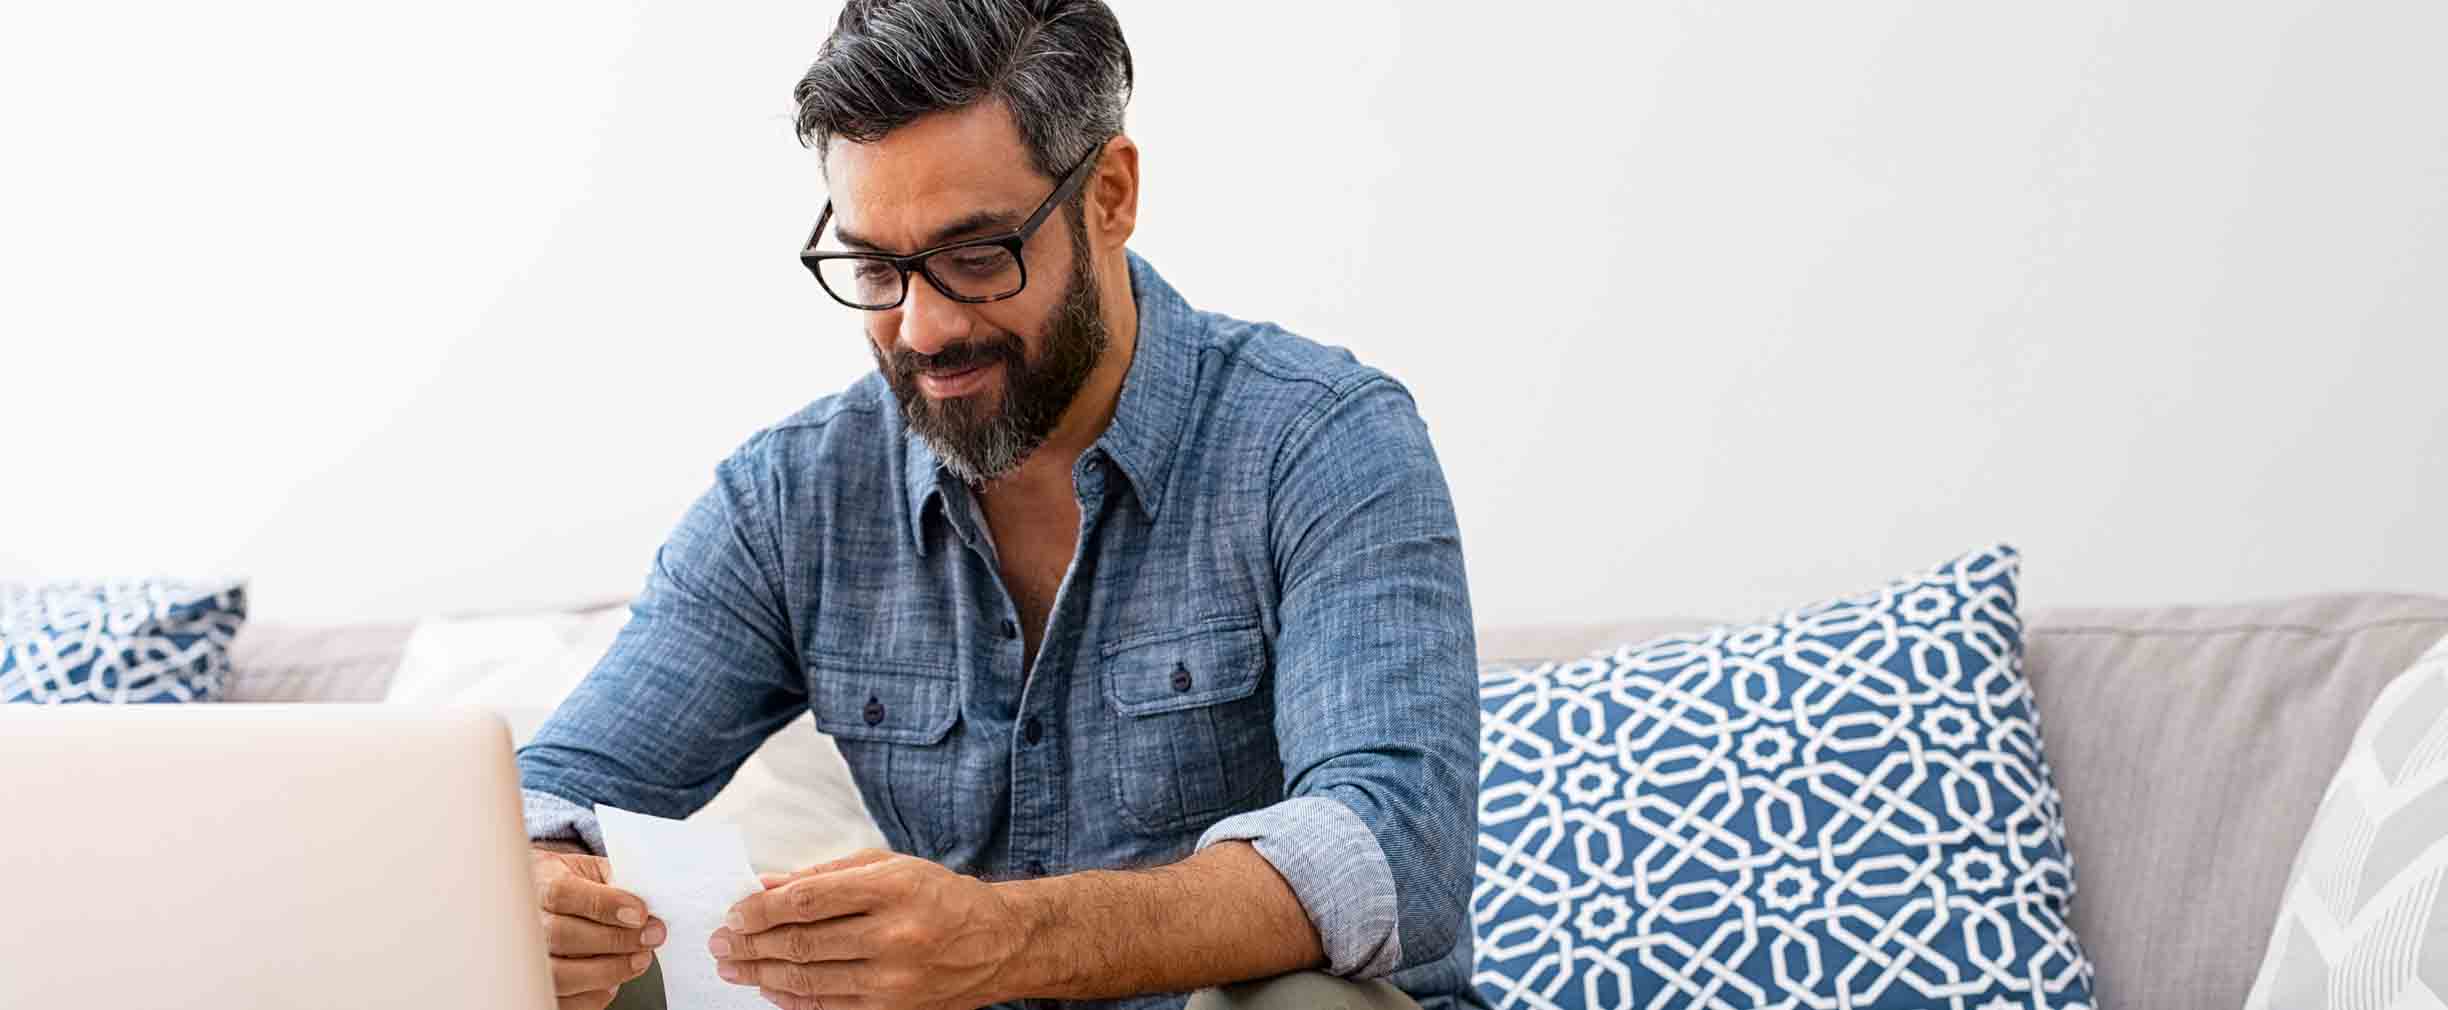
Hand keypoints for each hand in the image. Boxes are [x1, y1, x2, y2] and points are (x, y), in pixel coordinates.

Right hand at [531, 847, 666, 1009]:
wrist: (547, 901)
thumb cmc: (574, 885)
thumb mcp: (594, 870)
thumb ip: (617, 882)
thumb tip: (650, 902)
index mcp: (542, 883)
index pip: (563, 893)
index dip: (605, 905)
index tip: (640, 913)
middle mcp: (528, 922)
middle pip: (562, 936)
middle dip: (615, 940)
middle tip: (650, 937)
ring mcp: (527, 958)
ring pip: (561, 974)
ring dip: (609, 970)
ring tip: (638, 959)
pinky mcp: (538, 986)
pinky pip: (564, 1001)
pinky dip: (595, 995)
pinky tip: (612, 980)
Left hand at [709, 849, 1025, 1009]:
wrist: (998, 943)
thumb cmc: (941, 896)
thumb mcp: (891, 867)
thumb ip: (828, 875)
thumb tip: (767, 885)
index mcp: (893, 888)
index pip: (808, 900)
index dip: (762, 909)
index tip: (736, 912)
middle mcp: (894, 934)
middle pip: (802, 942)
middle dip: (751, 944)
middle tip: (721, 942)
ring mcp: (893, 978)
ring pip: (809, 979)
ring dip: (761, 973)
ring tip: (734, 967)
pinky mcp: (893, 1008)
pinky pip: (828, 1005)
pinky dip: (792, 999)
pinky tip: (769, 988)